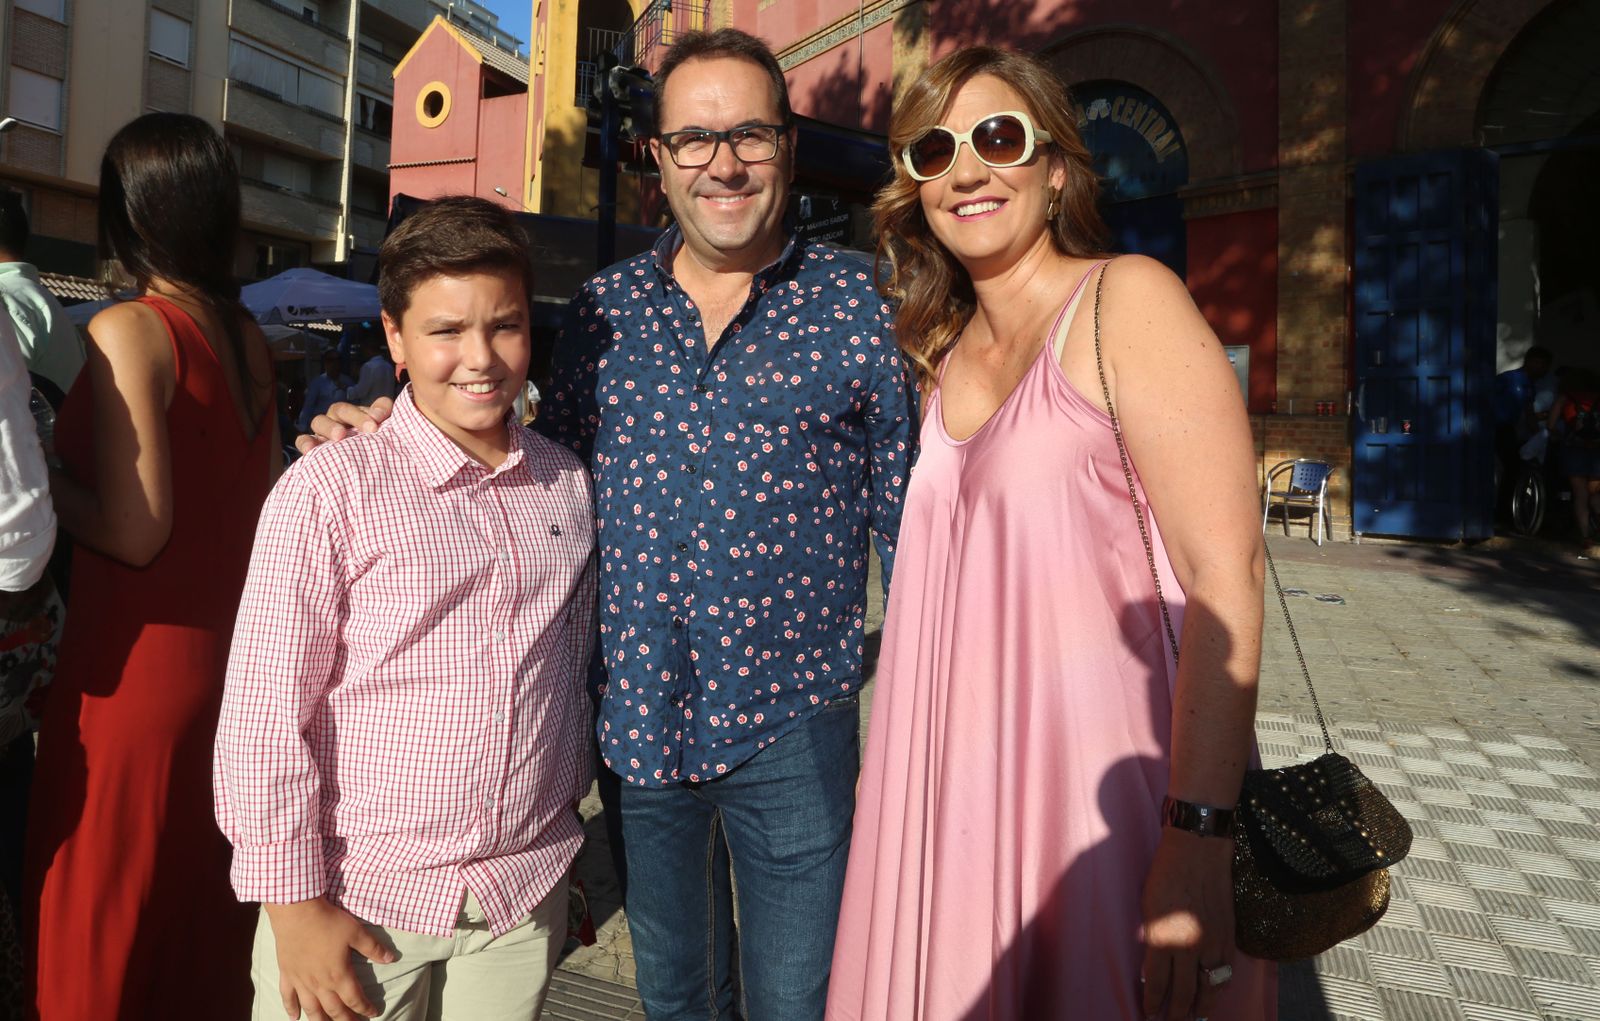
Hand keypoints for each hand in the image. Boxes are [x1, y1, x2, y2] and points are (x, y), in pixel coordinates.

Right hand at [264, 897, 394, 1019]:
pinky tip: (294, 1017)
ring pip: (311, 1008)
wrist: (297, 912)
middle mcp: (320, 983)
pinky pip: (288, 996)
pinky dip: (290, 1009)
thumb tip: (391, 958)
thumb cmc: (328, 922)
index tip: (373, 1013)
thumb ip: (374, 948)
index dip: (365, 1008)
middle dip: (345, 1019)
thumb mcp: (356, 932)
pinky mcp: (287, 974)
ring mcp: (301, 981)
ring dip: (321, 1020)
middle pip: (334, 1009)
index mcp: (339, 975)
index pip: (355, 998)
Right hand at [294, 397, 393, 454]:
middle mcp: (337, 420)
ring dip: (330, 427)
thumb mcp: (382, 430)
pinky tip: (311, 450)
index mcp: (355, 415)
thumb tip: (380, 414)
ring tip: (340, 436)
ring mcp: (322, 433)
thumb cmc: (373, 447)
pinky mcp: (311, 448)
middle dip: (355, 417)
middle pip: (339, 410)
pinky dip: (305, 443)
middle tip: (369, 429)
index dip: (368, 413)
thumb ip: (383, 415)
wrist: (365, 473)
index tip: (378, 423)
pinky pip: (303, 441)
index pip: (360, 407)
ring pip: (319, 422)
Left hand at [1139, 828, 1235, 1020]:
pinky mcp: (1229, 935)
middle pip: (1185, 993)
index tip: (1149, 1014)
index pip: (1158, 983)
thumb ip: (1152, 940)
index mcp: (1165, 938)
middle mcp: (1191, 946)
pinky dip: (1219, 987)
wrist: (1198, 850)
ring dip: (1201, 1006)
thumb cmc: (1166, 874)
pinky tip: (1212, 992)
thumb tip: (1153, 969)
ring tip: (1194, 1016)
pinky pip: (1226, 971)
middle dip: (1177, 1013)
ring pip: (1210, 988)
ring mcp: (1213, 942)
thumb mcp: (1148, 908)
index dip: (1153, 1003)